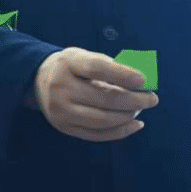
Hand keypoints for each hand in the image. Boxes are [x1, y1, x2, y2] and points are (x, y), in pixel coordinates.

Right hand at [31, 47, 157, 141]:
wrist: (38, 81)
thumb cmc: (71, 67)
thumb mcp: (84, 56)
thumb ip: (110, 65)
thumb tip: (142, 82)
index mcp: (68, 63)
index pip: (97, 68)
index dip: (122, 74)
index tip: (144, 81)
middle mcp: (61, 88)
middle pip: (103, 98)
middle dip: (134, 100)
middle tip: (152, 99)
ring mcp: (61, 111)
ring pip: (102, 120)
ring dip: (128, 116)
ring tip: (141, 109)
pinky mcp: (65, 128)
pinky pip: (97, 135)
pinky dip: (120, 132)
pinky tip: (136, 124)